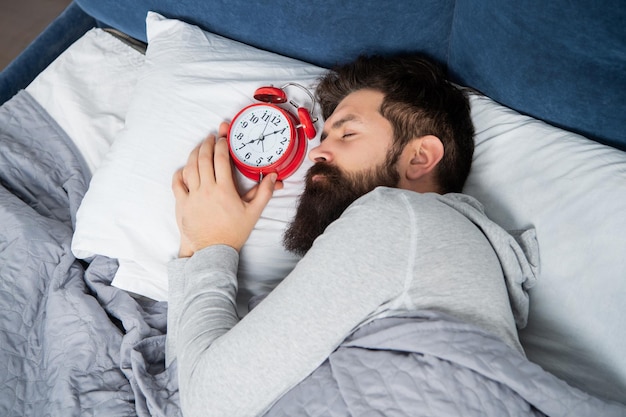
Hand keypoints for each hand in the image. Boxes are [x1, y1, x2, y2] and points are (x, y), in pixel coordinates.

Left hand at [172, 122, 281, 256]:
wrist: (213, 251)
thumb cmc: (234, 232)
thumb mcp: (253, 213)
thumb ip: (264, 193)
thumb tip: (274, 177)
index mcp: (224, 190)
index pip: (220, 159)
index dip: (221, 145)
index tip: (223, 138)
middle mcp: (206, 190)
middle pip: (203, 159)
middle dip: (207, 144)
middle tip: (210, 137)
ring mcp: (192, 196)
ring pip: (190, 168)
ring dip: (194, 154)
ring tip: (199, 148)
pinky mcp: (182, 204)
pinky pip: (177, 183)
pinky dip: (180, 173)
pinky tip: (185, 168)